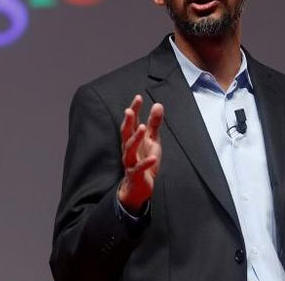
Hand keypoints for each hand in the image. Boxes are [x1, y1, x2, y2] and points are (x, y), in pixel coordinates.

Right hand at [117, 94, 163, 213]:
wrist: (139, 187)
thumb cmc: (145, 161)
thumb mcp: (153, 141)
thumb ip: (154, 123)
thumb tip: (158, 104)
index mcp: (133, 139)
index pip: (132, 122)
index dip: (134, 110)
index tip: (138, 97)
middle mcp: (128, 148)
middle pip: (126, 133)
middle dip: (128, 122)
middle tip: (130, 110)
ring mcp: (130, 161)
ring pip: (129, 148)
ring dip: (135, 138)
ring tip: (142, 128)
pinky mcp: (135, 174)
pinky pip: (139, 168)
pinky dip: (145, 162)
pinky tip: (153, 157)